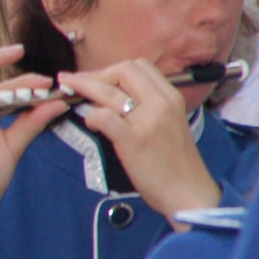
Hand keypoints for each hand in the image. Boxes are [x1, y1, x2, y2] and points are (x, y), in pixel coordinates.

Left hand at [59, 61, 219, 221]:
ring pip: (108, 90)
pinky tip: (91, 123)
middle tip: (77, 84)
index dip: (112, 69)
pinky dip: (91, 116)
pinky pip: (104, 116)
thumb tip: (116, 95)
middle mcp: (161, 103)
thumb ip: (148, 105)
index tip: (98, 79)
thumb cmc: (175, 162)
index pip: (139, 65)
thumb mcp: (169, 123)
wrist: (188, 192)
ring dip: (83, 88)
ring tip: (69, 94)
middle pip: (123, 69)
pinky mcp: (133, 140)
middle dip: (96, 73)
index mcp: (171, 97)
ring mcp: (147, 120)